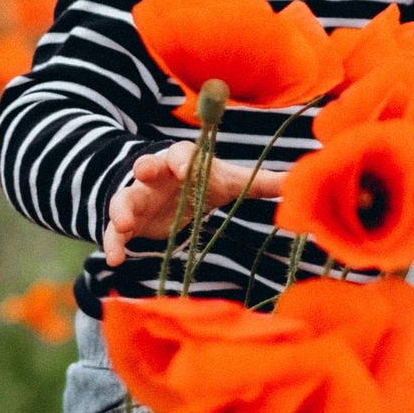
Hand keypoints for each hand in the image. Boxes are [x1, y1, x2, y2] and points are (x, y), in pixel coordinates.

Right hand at [101, 143, 286, 263]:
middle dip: (144, 167)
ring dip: (122, 209)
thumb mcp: (231, 182)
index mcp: (184, 161)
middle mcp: (157, 175)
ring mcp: (139, 196)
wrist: (167, 193)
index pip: (181, 152)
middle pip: (146, 165)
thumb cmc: (202, 183)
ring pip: (125, 198)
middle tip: (143, 172)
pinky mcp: (128, 221)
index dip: (183, 158)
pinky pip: (114, 230)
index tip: (185, 166)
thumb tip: (300, 181)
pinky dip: (113, 243)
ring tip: (124, 226)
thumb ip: (262, 183)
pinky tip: (115, 260)